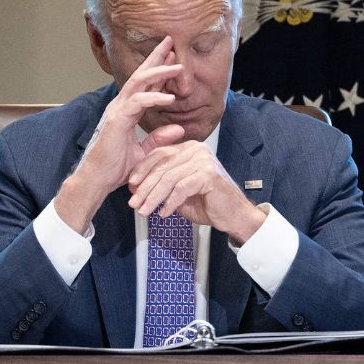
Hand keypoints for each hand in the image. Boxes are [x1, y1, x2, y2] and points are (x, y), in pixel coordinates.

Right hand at [54, 36, 186, 230]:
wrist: (96, 180)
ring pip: (138, 83)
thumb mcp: (144, 153)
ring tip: (178, 65)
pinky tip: (169, 98)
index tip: (171, 56)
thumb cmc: (114, 168)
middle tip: (170, 42)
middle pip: (140, 75)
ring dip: (159, 72)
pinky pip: (137, 102)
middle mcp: (120, 106)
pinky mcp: (117, 120)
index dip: (157, 70)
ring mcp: (117, 111)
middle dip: (156, 58)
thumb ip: (159, 139)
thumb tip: (179, 128)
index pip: (144, 85)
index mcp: (126, 111)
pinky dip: (154, 98)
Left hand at [126, 140, 265, 241]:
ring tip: (145, 211)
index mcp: (188, 148)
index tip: (131, 185)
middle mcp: (196, 149)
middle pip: (162, 166)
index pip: (159, 154)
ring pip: (169, 178)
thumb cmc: (206, 203)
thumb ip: (160, 184)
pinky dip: (170, 202)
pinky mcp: (209, 174)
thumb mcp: (176, 191)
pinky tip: (165, 213)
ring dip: (154, 197)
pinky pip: (181, 188)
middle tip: (134, 203)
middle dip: (145, 187)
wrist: (232, 215)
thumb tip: (135, 186)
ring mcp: (204, 160)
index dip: (142, 169)